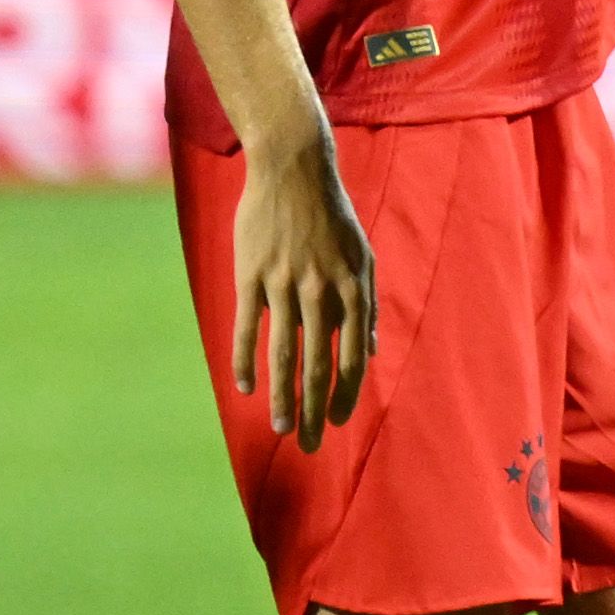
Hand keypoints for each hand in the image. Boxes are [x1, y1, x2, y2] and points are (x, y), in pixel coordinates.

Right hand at [231, 134, 378, 446]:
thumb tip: (370, 352)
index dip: (345, 397)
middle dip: (316, 412)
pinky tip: (244, 388)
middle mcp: (321, 292)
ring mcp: (283, 284)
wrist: (292, 168)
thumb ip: (366, 305)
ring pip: (282, 355)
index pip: (353, 359)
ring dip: (282, 397)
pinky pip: (247, 328)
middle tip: (310, 446)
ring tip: (281, 428)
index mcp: (352, 290)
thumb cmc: (331, 216)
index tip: (337, 423)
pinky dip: (244, 362)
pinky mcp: (250, 275)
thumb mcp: (362, 256)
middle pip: (319, 366)